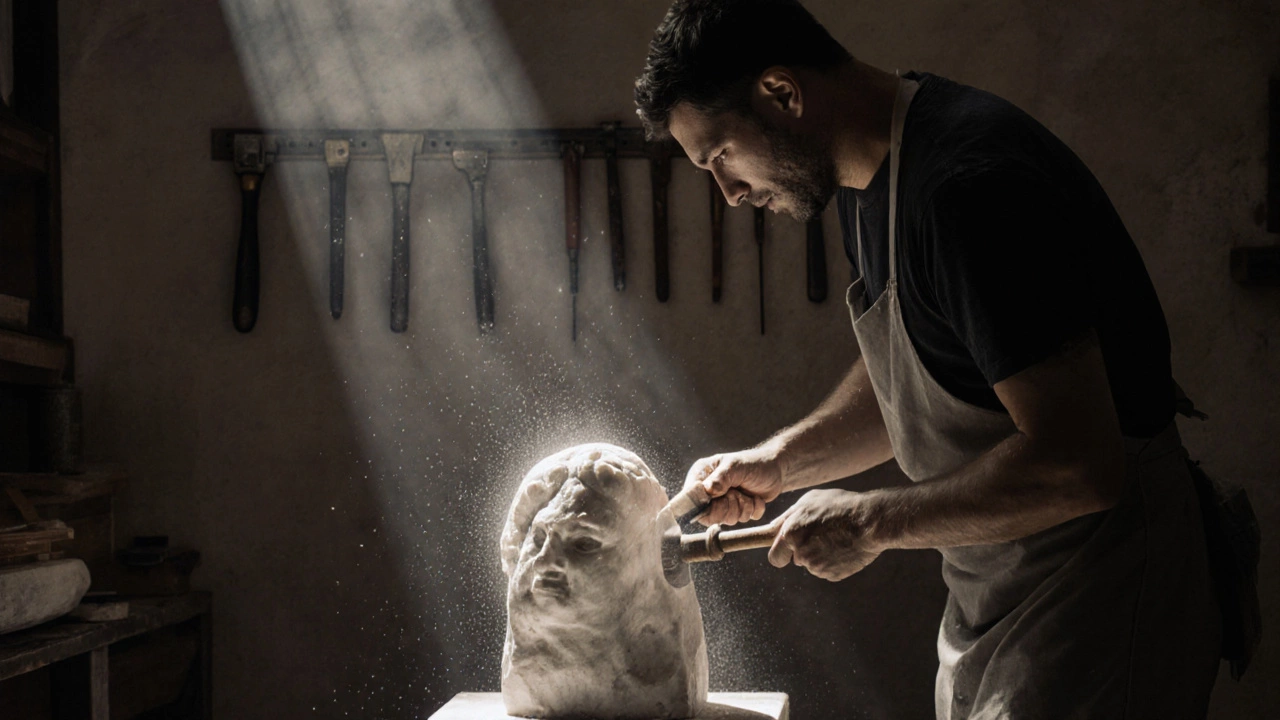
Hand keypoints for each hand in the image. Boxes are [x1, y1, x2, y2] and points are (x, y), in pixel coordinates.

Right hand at [684, 447, 783, 525]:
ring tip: (747, 493)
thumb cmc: (754, 462)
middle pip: (709, 515)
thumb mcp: (736, 466)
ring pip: (727, 520)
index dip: (703, 504)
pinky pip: (742, 521)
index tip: (719, 498)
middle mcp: (709, 491)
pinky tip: (755, 498)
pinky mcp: (738, 511)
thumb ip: (721, 478)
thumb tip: (707, 490)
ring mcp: (723, 502)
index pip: (691, 498)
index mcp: (702, 476)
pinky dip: (753, 510)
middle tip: (737, 493)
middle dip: (728, 506)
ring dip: (743, 508)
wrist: (776, 468)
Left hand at [767, 489, 881, 580]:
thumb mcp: (809, 501)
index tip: (787, 552)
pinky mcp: (834, 575)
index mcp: (791, 534)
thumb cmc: (840, 506)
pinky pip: (828, 570)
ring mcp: (818, 567)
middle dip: (804, 552)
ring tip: (837, 537)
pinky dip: (834, 562)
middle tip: (820, 538)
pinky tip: (845, 547)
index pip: (775, 557)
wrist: (870, 522)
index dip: (781, 554)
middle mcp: (801, 554)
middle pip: (797, 560)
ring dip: (821, 555)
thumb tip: (772, 528)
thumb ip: (788, 517)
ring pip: (814, 564)